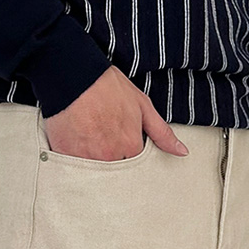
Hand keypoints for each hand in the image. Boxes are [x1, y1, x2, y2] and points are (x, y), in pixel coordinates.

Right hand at [43, 67, 189, 160]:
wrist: (74, 75)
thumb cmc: (108, 86)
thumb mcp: (142, 105)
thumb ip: (162, 133)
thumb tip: (182, 152)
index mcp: (130, 147)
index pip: (136, 167)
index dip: (129, 155)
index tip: (122, 142)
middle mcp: (110, 157)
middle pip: (115, 173)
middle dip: (112, 161)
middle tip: (104, 138)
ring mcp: (87, 159)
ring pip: (95, 173)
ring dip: (93, 160)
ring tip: (90, 137)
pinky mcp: (66, 156)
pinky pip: (74, 168)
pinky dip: (75, 158)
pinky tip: (76, 140)